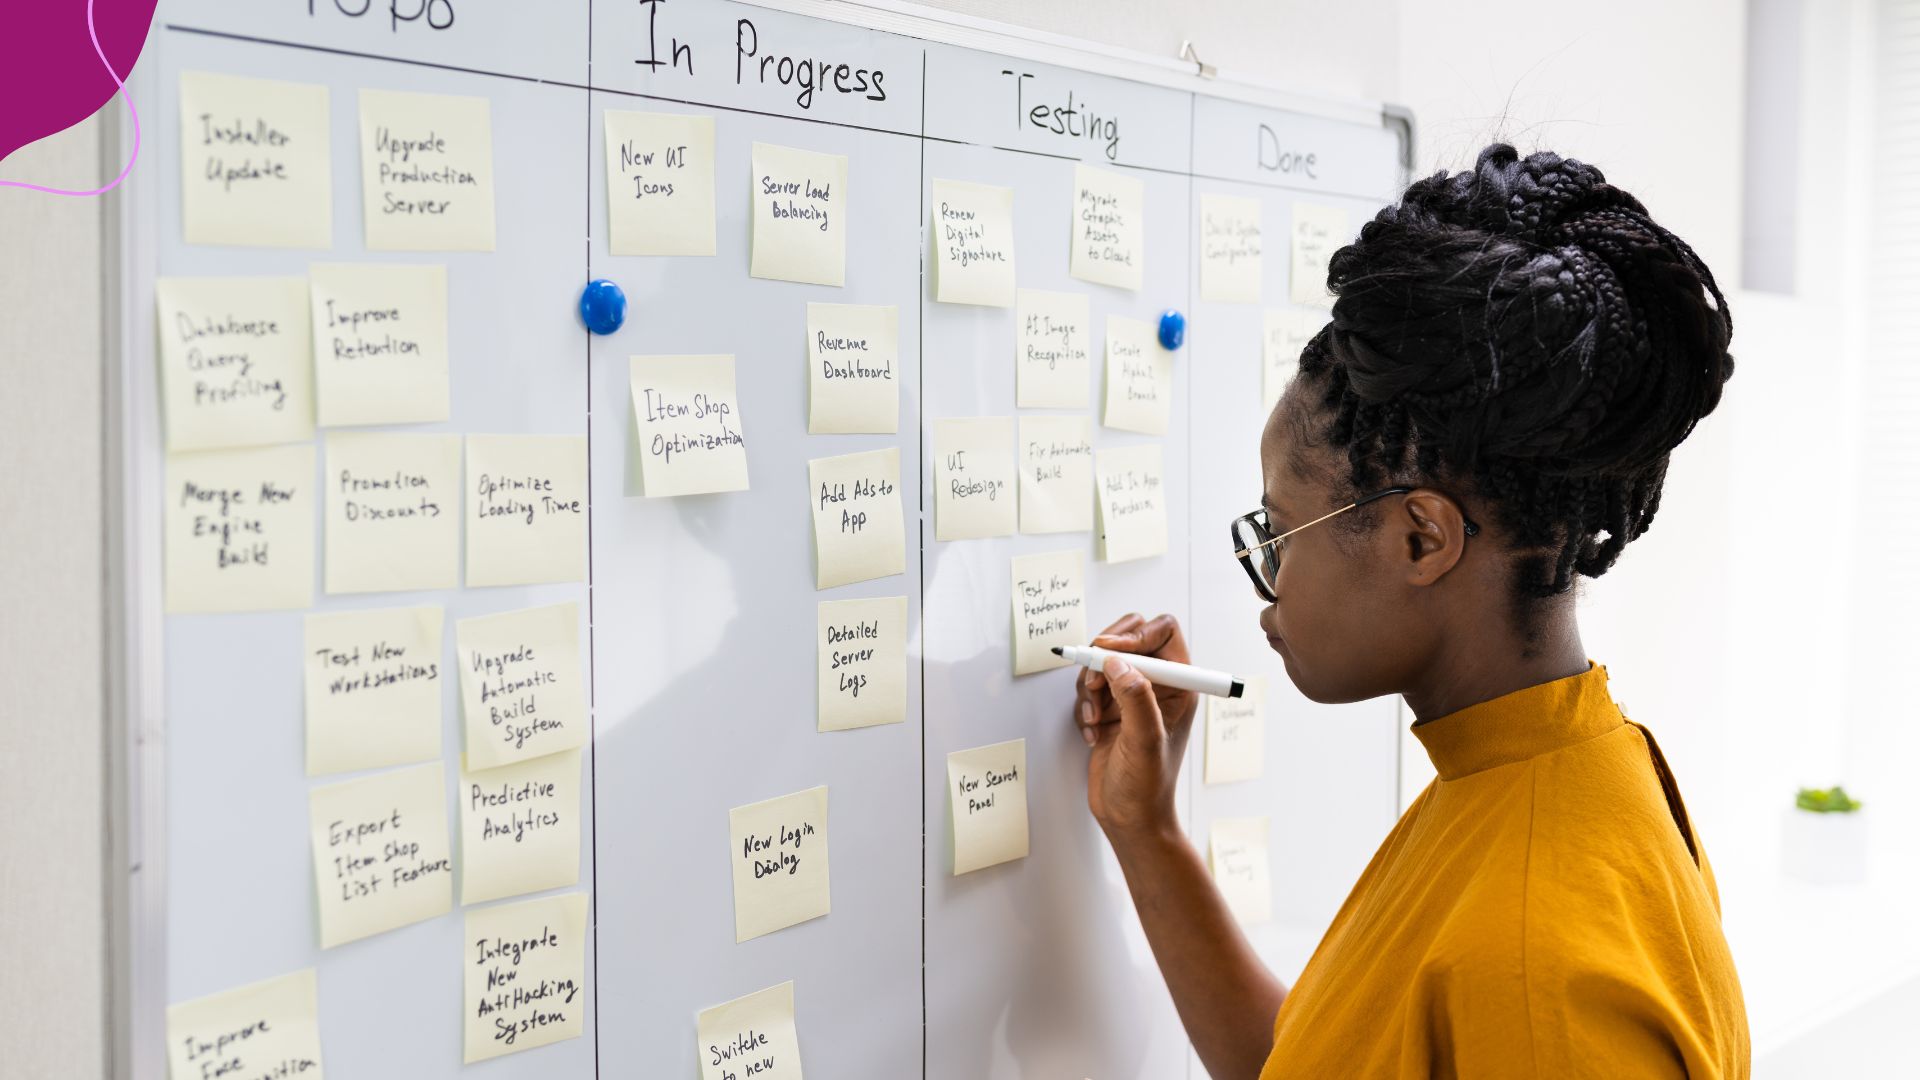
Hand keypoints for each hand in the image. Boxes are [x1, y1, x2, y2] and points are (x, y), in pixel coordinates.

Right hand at [1072, 613, 1197, 842]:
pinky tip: (1093, 734)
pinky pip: (1089, 687)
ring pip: (1102, 662)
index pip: (1162, 631)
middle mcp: (1158, 685)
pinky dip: (1084, 706)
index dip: (1135, 635)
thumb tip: (1118, 662)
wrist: (1129, 818)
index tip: (1108, 652)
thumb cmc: (1148, 788)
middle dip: (1103, 656)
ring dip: (1090, 687)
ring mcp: (1132, 696)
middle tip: (1093, 679)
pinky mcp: (1110, 709)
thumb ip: (1136, 698)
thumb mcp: (1145, 741)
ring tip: (1095, 719)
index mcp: (1180, 685)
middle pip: (1129, 637)